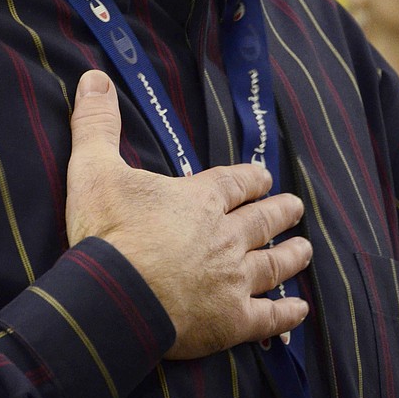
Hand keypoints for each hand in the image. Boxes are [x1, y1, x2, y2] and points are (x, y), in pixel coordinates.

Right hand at [66, 69, 311, 358]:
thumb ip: (97, 123)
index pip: (236, 183)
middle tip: (296, 207)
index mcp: (200, 199)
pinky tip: (299, 311)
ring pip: (273, 264)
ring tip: (306, 249)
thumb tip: (93, 76)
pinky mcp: (231, 321)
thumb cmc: (107, 231)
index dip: (251, 178)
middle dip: (281, 211)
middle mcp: (226, 237)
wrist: (115, 296)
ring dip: (292, 256)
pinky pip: (268, 318)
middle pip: (262, 220)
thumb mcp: (94, 168)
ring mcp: (233, 281)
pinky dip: (286, 314)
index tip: (264, 176)